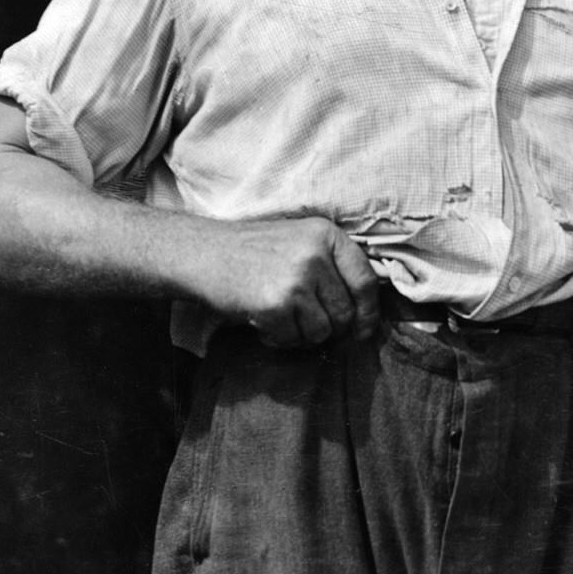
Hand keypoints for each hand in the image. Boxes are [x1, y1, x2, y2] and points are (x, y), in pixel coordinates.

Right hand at [186, 215, 379, 347]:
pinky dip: (279, 338)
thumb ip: (334, 267)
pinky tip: (262, 320)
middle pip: (346, 312)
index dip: (369, 311)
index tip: (364, 329)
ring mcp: (296, 279)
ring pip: (322, 330)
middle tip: (304, 322)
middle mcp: (316, 254)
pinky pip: (294, 339)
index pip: (366, 281)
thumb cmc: (254, 252)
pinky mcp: (275, 303)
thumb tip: (367, 312)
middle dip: (330, 327)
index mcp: (327, 235)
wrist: (203, 254)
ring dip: (302, 334)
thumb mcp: (301, 242)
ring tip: (280, 316)